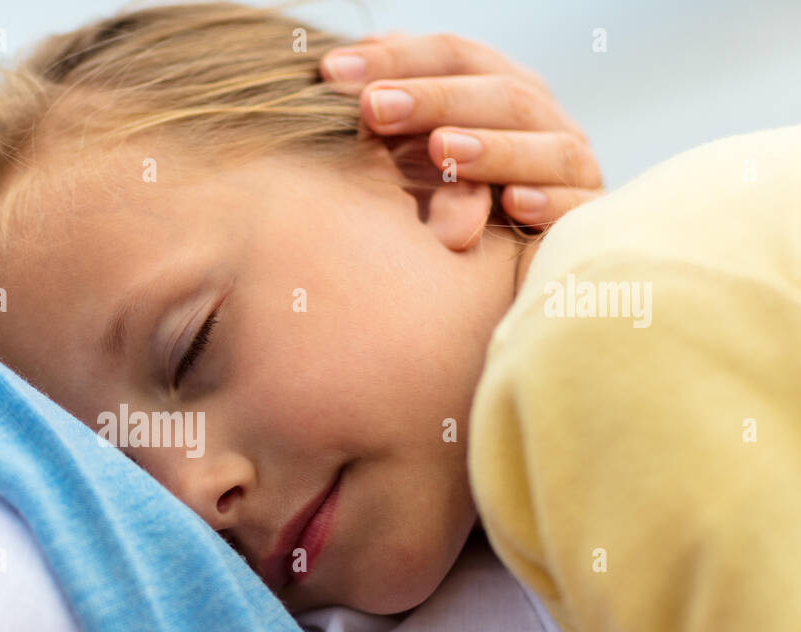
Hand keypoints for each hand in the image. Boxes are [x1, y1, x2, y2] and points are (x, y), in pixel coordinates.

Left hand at [320, 32, 603, 226]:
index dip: (399, 60)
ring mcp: (573, 171)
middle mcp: (544, 123)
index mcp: (500, 92)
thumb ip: (391, 113)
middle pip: (502, 94)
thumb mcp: (411, 159)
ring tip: (441, 150)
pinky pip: (577, 209)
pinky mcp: (588, 224)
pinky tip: (513, 203)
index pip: (456, 56)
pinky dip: (549, 203)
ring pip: (549, 146)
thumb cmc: (444, 212)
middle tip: (374, 107)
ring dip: (494, 147)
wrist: (503, 286)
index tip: (332, 74)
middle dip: (436, 98)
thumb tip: (343, 67)